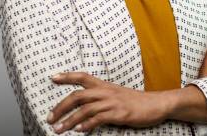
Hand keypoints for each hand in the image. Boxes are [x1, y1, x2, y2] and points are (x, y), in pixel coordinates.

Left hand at [47, 72, 169, 132]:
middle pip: (78, 95)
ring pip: (84, 109)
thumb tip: (84, 109)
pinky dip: (86, 125)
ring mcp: (113, 102)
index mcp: (105, 85)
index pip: (83, 77)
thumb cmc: (136, 101)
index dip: (67, 76)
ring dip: (69, 120)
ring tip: (59, 129)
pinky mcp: (119, 114)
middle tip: (49, 118)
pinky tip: (79, 131)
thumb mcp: (117, 94)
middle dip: (60, 107)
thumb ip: (102, 98)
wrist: (157, 104)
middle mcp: (106, 92)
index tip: (53, 77)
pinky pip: (98, 119)